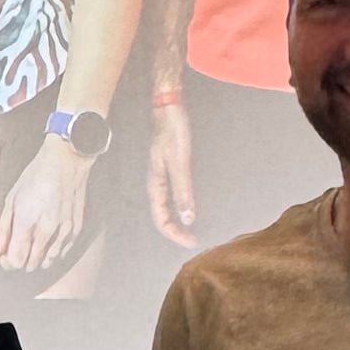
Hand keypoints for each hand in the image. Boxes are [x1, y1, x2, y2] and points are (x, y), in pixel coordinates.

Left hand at [0, 135, 93, 273]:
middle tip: (15, 252)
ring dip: (38, 258)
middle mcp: (46, 230)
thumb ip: (4, 229)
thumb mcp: (13, 198)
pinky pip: (63, 250)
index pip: (16, 260)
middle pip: (31, 263)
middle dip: (20, 261)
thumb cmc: (36, 176)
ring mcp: (63, 230)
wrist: (66, 161)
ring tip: (31, 249)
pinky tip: (47, 246)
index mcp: (27, 222)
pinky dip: (53, 251)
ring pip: (48, 260)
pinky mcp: (75, 228)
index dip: (8, 262)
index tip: (4, 256)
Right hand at [147, 90, 196, 245]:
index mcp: (155, 184)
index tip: (192, 242)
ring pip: (164, 206)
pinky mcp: (168, 167)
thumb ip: (183, 190)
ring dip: (175, 220)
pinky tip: (188, 206)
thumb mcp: (180, 162)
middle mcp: (155, 183)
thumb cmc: (173, 132)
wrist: (168, 107)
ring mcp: (161, 175)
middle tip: (193, 240)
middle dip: (175, 231)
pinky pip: (170, 195)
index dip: (175, 234)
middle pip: (161, 215)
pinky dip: (179, 206)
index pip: (161, 218)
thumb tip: (187, 219)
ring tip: (189, 230)